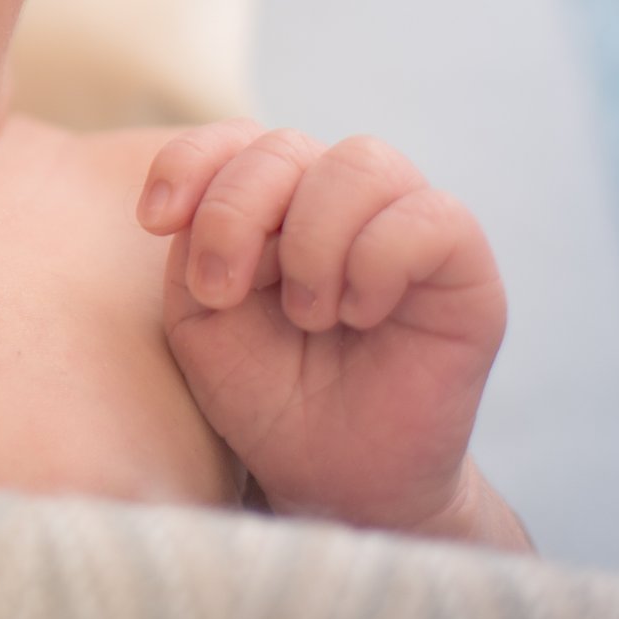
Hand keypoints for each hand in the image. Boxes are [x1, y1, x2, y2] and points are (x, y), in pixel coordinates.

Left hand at [138, 121, 506, 535]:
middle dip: (237, 212)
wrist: (335, 479)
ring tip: (307, 315)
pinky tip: (360, 313)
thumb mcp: (203, 318)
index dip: (190, 162)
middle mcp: (339, 198)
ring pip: (361, 164)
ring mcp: (404, 223)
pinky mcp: (463, 265)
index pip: (233, 139)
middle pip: (285, 146)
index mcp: (274, 201)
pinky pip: (431, 216)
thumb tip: (207, 198)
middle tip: (223, 292)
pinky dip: (379, 260)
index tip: (154, 220)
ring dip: (313, 240)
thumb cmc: (267, 394)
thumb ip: (198, 245)